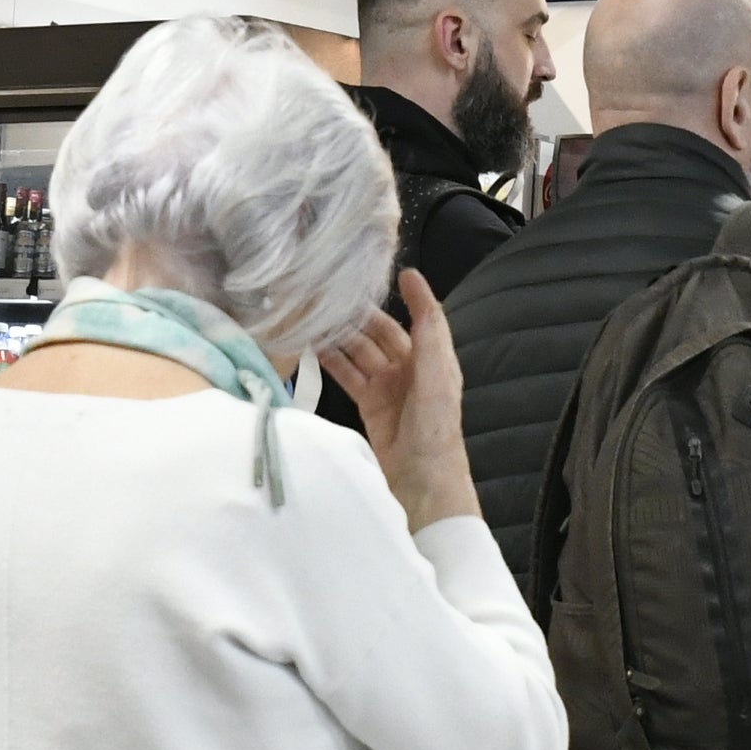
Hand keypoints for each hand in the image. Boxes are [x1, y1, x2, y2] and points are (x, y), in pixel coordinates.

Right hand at [321, 269, 477, 528]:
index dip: (408, 294)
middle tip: (331, 293)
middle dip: (359, 314)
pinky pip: (348, 374)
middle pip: (382, 331)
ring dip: (341, 335)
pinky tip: (313, 345)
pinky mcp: (368, 403)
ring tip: (315, 314)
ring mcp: (388, 385)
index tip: (390, 269)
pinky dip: (332, 360)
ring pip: (361, 351)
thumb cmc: (436, 428)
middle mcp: (411, 368)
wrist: (422, 480)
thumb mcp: (436, 372)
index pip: (419, 316)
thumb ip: (427, 327)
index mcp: (433, 357)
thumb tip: (414, 280)